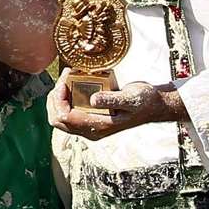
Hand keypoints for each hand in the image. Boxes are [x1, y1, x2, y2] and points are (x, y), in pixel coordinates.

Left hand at [47, 69, 185, 139]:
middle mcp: (90, 130)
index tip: (64, 81)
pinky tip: (72, 82)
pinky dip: (64, 97)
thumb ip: (112, 99)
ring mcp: (90, 126)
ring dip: (57, 97)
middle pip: (56, 120)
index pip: (63, 118)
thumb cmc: (143, 101)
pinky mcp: (91, 118)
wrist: (154, 105)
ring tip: (67, 77)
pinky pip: (68, 111)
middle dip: (54, 98)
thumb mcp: (130, 98)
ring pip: (59, 116)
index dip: (58, 99)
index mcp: (97, 127)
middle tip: (63, 79)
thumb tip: (93, 100)